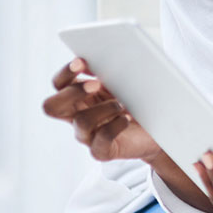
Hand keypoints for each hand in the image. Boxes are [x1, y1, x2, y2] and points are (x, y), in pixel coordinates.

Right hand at [42, 58, 160, 162]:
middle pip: (52, 106)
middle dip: (72, 92)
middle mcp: (77, 117)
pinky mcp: (101, 151)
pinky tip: (127, 118)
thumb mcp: (122, 82)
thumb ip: (105, 71)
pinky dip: (115, 126)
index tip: (81, 62)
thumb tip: (92, 61)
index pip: (59, 84)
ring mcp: (88, 136)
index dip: (65, 73)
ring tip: (123, 105)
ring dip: (104, 109)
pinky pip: (101, 140)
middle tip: (97, 84)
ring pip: (81, 122)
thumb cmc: (138, 101)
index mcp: (79, 97)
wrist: (159, 128)